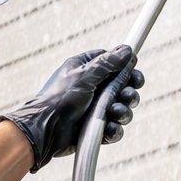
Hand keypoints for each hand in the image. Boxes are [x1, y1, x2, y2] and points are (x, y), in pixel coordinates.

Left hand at [0, 46, 143, 171]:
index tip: (135, 76)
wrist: (45, 129)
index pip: (115, 64)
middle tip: (127, 96)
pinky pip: (114, 128)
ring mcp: (95, 109)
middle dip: (129, 93)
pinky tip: (109, 128)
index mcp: (87, 70)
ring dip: (123, 112)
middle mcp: (93, 88)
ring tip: (114, 113)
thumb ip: (108, 63)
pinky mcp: (96, 128)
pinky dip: (114, 129)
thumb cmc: (59, 99)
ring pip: (121, 109)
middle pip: (123, 88)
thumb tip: (127, 50)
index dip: (128, 70)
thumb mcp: (84, 75)